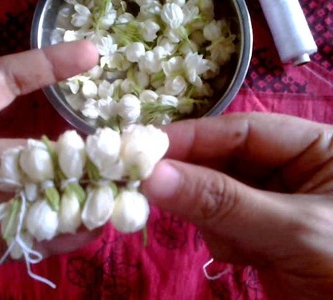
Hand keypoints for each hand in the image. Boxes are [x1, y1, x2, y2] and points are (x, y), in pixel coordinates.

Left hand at [0, 41, 98, 282]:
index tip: (92, 55)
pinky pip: (16, 241)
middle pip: (34, 160)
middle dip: (76, 161)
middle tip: (118, 160)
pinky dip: (52, 238)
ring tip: (110, 199)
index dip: (46, 67)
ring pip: (32, 203)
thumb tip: (59, 58)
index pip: (5, 85)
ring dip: (72, 203)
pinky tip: (84, 229)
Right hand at [142, 113, 332, 299]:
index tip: (146, 146)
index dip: (194, 136)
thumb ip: (221, 202)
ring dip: (212, 218)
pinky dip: (221, 239)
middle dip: (195, 179)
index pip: (244, 130)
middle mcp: (288, 167)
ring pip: (214, 193)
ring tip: (241, 246)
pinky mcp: (255, 230)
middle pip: (223, 160)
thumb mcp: (291, 230)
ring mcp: (268, 200)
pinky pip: (217, 222)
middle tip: (149, 185)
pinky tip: (247, 257)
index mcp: (314, 147)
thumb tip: (153, 176)